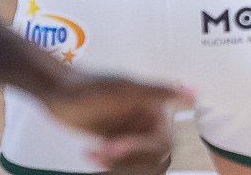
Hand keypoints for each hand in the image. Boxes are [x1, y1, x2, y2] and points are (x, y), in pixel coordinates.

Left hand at [40, 73, 189, 171]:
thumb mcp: (124, 90)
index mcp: (154, 109)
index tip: (114, 146)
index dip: (140, 147)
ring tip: (93, 154)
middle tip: (103, 150)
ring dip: (116, 164)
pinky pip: (120, 163)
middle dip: (127, 159)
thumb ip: (158, 92)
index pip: (162, 141)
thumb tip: (193, 91)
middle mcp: (146, 122)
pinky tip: (89, 153)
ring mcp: (130, 133)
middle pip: (151, 157)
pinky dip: (106, 163)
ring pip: (135, 163)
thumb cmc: (88, 87)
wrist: (57, 90)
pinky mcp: (115, 142)